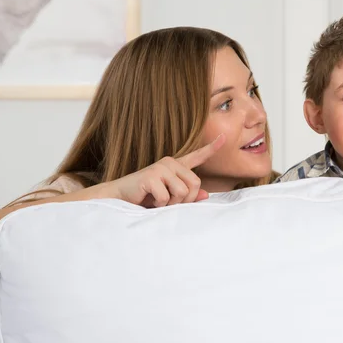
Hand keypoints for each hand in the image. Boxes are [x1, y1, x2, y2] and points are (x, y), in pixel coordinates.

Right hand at [103, 134, 224, 206]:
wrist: (118, 198)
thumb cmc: (144, 198)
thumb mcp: (169, 198)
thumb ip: (187, 196)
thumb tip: (206, 195)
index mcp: (175, 166)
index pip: (197, 156)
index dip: (211, 148)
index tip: (224, 137)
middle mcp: (169, 163)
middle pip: (195, 184)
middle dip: (185, 200)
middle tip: (169, 203)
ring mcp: (160, 167)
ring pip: (183, 191)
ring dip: (172, 204)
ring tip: (158, 201)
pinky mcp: (151, 176)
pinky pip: (167, 197)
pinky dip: (160, 205)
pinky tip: (149, 201)